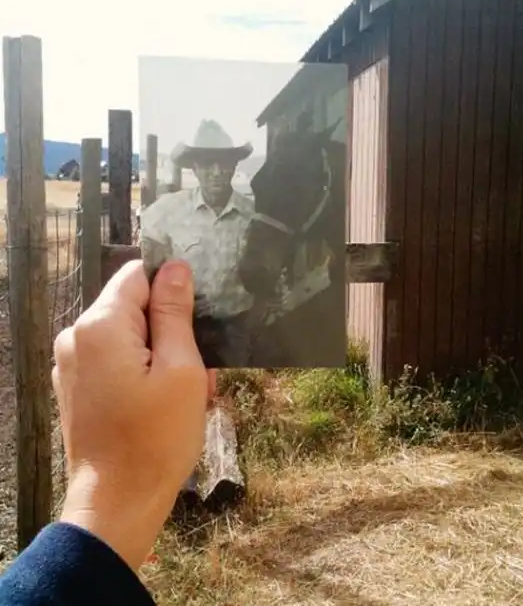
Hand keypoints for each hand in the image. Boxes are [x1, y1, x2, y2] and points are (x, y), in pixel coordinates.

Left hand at [53, 259, 212, 570]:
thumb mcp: (181, 369)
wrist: (117, 505)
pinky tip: (163, 403)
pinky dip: (142, 370)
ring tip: (188, 393)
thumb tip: (175, 267)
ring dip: (162, 353)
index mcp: (99, 325)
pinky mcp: (75, 387)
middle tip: (201, 370)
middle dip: (171, 329)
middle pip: (133, 306)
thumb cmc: (157, 437)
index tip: (198, 318)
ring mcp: (71, 364)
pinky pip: (114, 360)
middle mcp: (75, 336)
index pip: (138, 274)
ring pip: (128, 335)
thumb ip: (175, 312)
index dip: (172, 287)